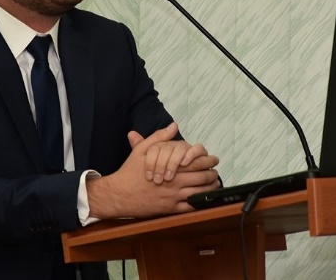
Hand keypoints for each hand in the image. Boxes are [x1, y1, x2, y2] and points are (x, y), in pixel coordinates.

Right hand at [86, 123, 219, 218]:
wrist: (119, 194)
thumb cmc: (130, 171)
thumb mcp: (142, 150)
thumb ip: (159, 137)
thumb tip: (173, 126)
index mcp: (170, 167)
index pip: (196, 163)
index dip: (208, 161)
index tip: (214, 159)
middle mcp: (175, 183)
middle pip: (202, 179)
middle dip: (212, 175)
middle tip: (216, 173)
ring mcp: (173, 198)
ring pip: (199, 194)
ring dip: (210, 189)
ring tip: (214, 185)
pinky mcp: (170, 209)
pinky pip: (190, 208)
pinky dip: (199, 204)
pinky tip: (204, 200)